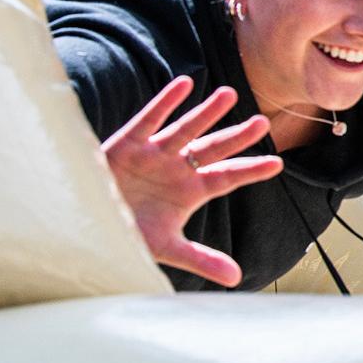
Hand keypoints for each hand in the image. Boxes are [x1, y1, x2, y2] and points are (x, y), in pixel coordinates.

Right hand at [101, 76, 282, 286]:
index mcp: (190, 191)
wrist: (85, 225)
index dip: (251, 170)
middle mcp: (177, 169)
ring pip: (187, 129)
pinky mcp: (128, 143)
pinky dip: (166, 102)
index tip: (278, 163)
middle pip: (213, 149)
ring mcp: (154, 154)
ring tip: (230, 94)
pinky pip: (150, 119)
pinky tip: (185, 83)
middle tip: (263, 122)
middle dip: (237, 136)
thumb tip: (236, 278)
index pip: (227, 178)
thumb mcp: (166, 248)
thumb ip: (201, 259)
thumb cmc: (127, 234)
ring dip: (207, 112)